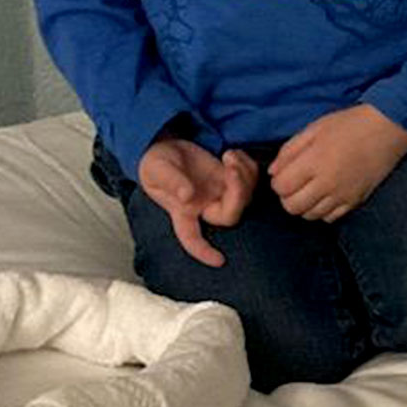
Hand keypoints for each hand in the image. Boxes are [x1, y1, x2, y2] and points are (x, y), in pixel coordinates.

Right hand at [137, 137, 258, 268]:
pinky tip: (233, 154)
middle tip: (231, 167)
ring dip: (244, 175)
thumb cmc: (156, 163)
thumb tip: (188, 195)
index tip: (219, 261)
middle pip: (230, 216)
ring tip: (229, 155)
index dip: (204, 252)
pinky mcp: (228, 177)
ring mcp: (218, 192)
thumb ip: (171, 181)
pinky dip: (248, 166)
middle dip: (238, 193)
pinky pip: (250, 179)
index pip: (192, 238)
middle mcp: (204, 206)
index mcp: (183, 212)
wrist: (165, 145)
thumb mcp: (157, 169)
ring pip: (245, 197)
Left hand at [268, 104, 406, 222]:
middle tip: (295, 183)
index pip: (281, 187)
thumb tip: (273, 171)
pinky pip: (330, 218)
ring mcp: (342, 196)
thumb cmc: (349, 124)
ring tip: (311, 188)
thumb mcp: (314, 128)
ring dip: (304, 205)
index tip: (285, 172)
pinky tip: (326, 195)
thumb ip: (290, 150)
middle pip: (292, 207)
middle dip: (287, 196)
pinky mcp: (355, 201)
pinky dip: (322, 210)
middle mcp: (327, 183)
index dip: (278, 181)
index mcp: (314, 162)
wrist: (387, 130)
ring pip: (310, 216)